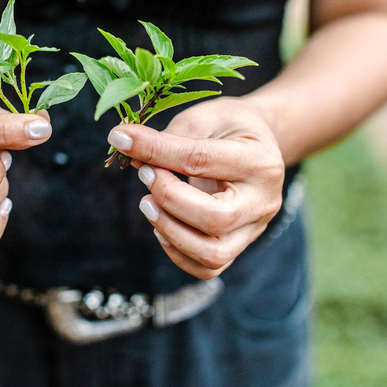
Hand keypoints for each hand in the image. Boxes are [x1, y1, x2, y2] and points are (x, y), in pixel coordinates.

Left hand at [107, 98, 284, 279]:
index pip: (201, 160)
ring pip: (212, 254)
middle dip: (168, 199)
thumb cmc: (228, 126)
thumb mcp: (202, 118)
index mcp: (259, 161)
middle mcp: (263, 201)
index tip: (123, 139)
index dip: (156, 151)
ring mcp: (254, 228)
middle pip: (214, 219)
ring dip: (169, 230)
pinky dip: (176, 251)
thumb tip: (126, 149)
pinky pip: (207, 267)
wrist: (258, 143)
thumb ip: (167, 137)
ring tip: (148, 203)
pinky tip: (162, 226)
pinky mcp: (240, 246)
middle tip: (145, 174)